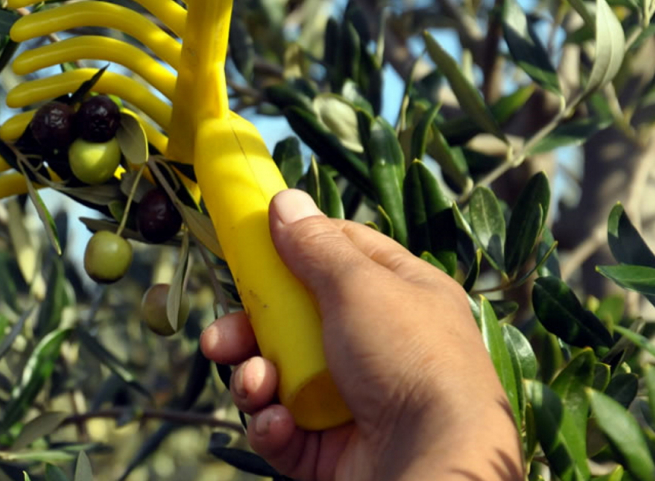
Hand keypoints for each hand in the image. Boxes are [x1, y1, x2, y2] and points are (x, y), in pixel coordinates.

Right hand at [201, 189, 521, 480]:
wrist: (433, 460)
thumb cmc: (409, 359)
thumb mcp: (359, 285)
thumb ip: (315, 245)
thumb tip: (285, 200)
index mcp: (399, 295)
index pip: (337, 255)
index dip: (292, 246)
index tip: (247, 243)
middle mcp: (376, 345)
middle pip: (291, 322)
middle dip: (247, 331)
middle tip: (220, 339)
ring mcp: (352, 400)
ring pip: (277, 377)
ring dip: (253, 380)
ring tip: (255, 385)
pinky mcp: (331, 450)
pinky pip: (283, 429)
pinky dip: (272, 426)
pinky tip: (278, 424)